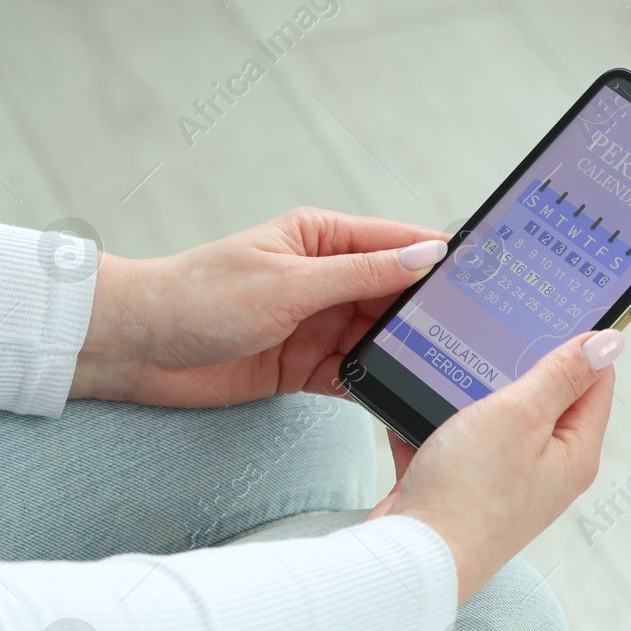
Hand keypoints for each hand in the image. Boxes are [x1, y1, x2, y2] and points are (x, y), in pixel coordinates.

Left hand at [68, 208, 447, 406]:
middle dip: (432, 313)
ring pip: (380, 336)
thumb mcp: (287, 283)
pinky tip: (403, 394)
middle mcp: (325, 278)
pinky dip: (376, 382)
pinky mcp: (303, 366)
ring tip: (451, 368)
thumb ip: (360, 274)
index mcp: (322, 237)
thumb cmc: (198, 297)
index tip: (492, 275)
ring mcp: (316, 323)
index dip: (444, 259)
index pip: (399, 242)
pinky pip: (354, 372)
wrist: (138, 349)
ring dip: (406, 351)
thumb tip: (426, 258)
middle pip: (397, 294)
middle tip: (483, 334)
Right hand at [370, 330, 621, 602]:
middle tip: (493, 333)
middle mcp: (546, 470)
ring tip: (448, 370)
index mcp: (574, 452)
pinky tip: (412, 409)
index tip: (548, 310)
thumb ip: (562, 375)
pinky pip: (454, 443)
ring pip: (494, 418)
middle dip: (516, 364)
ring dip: (470, 394)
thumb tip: (609, 342)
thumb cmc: (467, 495)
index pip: (595, 380)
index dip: (577, 341)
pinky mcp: (464, 492)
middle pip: (545, 398)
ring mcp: (504, 483)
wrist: (410, 558)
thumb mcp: (520, 415)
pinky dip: (434, 424)